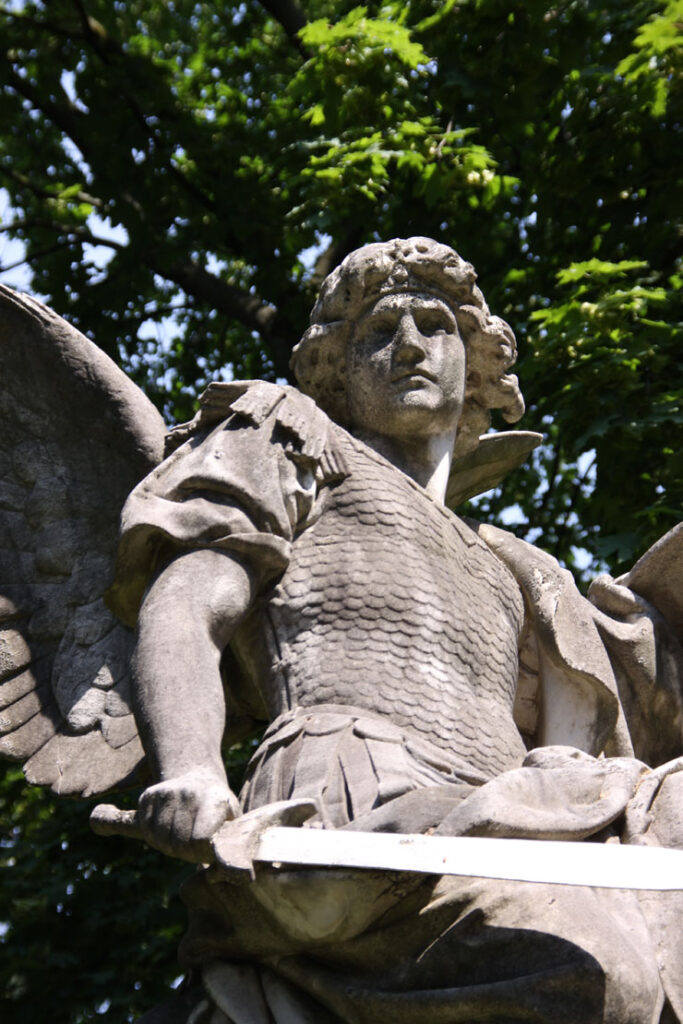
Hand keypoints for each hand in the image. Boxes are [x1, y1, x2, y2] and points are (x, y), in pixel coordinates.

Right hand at [91, 770, 239, 862]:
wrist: (199, 780)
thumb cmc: (220, 814)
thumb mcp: (235, 828)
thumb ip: (236, 855)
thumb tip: (247, 877)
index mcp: (213, 798)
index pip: (200, 841)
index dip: (205, 851)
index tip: (212, 844)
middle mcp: (187, 792)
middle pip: (179, 844)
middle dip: (188, 848)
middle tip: (197, 834)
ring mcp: (164, 796)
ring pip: (159, 840)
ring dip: (169, 841)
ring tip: (182, 826)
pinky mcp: (145, 801)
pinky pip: (125, 818)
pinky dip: (109, 820)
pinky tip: (96, 818)